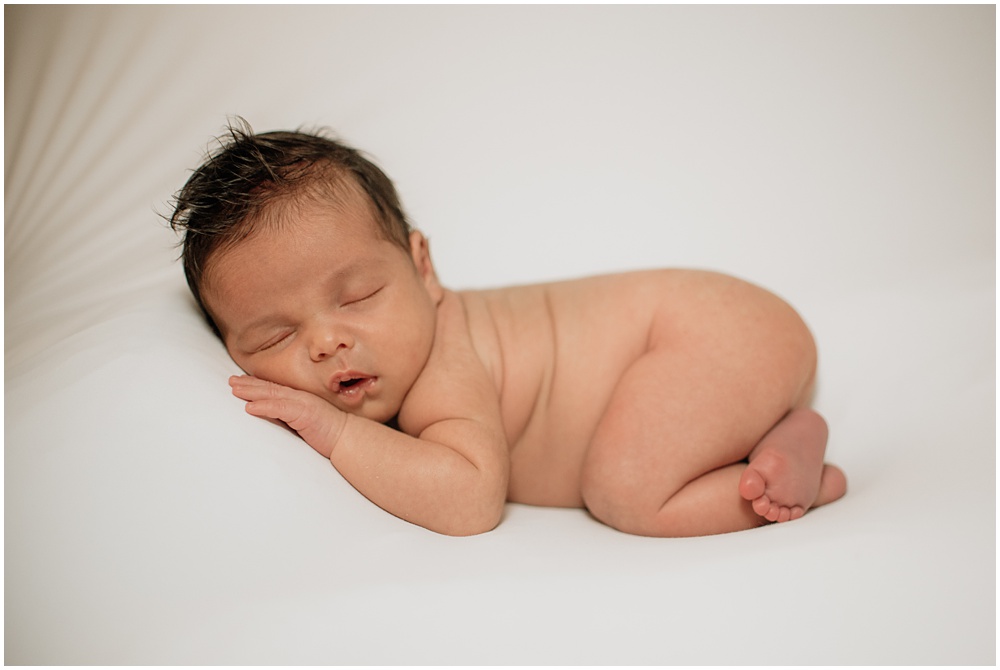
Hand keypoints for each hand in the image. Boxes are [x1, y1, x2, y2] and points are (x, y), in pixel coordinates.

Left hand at [229, 375, 346, 458]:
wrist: (348, 437)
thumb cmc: (328, 433)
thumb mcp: (305, 424)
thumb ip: (290, 420)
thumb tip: (272, 421)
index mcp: (299, 399)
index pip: (274, 390)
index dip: (256, 385)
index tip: (240, 382)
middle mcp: (299, 397)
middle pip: (269, 388)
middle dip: (248, 383)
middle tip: (230, 380)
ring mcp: (302, 403)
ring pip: (272, 394)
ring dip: (251, 391)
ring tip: (234, 389)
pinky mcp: (304, 413)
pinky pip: (280, 408)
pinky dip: (264, 406)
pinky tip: (250, 407)